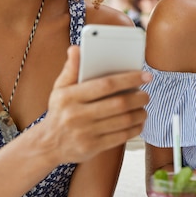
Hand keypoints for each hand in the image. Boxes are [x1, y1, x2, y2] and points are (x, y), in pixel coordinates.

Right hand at [45, 46, 150, 162]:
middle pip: (118, 104)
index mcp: (69, 96)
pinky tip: (138, 122)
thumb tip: (76, 48)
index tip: (145, 76)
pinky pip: (121, 137)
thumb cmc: (60, 111)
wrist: (49, 144)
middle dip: (138, 98)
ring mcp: (85, 133)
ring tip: (144, 107)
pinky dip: (134, 128)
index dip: (129, 79)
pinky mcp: (92, 147)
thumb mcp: (60, 89)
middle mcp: (76, 115)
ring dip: (139, 113)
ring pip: (122, 121)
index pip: (106, 84)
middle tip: (146, 94)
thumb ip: (71, 69)